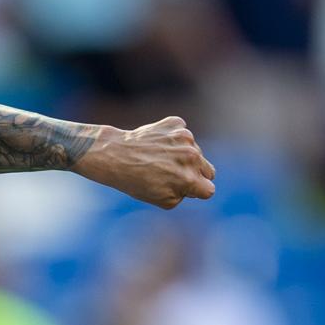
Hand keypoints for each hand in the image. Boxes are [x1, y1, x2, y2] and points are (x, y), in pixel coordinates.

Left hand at [73, 116, 215, 208]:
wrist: (115, 155)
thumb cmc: (137, 182)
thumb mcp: (164, 200)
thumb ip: (186, 194)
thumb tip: (196, 185)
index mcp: (189, 179)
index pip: (209, 189)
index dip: (197, 191)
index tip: (185, 188)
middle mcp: (191, 156)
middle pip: (208, 170)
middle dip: (196, 174)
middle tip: (174, 174)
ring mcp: (185, 137)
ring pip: (196, 151)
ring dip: (184, 156)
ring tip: (161, 159)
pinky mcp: (176, 124)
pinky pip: (184, 135)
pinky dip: (174, 140)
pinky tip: (158, 145)